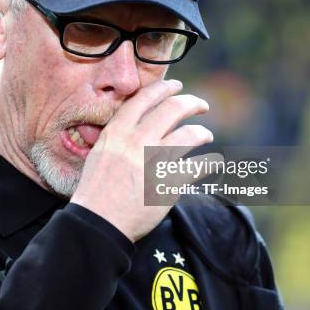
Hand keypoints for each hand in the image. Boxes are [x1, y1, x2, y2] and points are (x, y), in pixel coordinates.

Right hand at [70, 79, 214, 241]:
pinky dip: (210, 163)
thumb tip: (137, 124)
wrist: (98, 222)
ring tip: (206, 135)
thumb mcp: (100, 153)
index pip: (145, 98)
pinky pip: (198, 167)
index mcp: (118, 132)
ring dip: (202, 132)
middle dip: (192, 103)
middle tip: (201, 105)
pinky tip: (214, 163)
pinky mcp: (169, 184)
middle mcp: (137, 141)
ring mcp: (154, 162)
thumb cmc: (95, 191)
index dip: (164, 88)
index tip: (176, 86)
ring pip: (189, 135)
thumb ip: (119, 136)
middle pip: (173, 109)